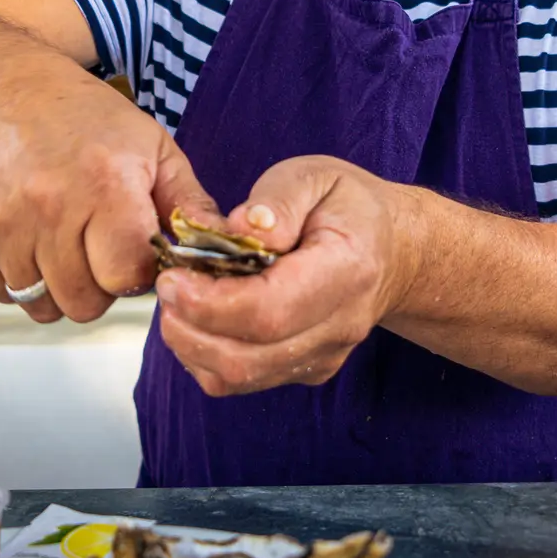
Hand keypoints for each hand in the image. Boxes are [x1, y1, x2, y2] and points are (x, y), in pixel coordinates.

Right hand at [0, 64, 218, 323]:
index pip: (128, 277)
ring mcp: (3, 222)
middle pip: (85, 302)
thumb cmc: (83, 117)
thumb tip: (223, 253)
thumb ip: (190, 204)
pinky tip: (31, 241)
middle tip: (96, 246)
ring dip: (60, 285)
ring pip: (43, 305)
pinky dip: (20, 280)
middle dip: (99, 284)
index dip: (136, 270)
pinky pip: (3, 293)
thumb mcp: (152, 146)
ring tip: (64, 242)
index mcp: (105, 184)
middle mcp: (50, 206)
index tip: (132, 247)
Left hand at [155, 156, 420, 396]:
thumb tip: (240, 228)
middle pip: (248, 358)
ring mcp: (322, 356)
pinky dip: (205, 355)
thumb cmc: (347, 208)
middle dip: (189, 329)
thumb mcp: (315, 177)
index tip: (172, 278)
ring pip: (239, 378)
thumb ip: (278, 199)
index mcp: (346, 272)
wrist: (391, 251)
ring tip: (178, 300)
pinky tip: (199, 318)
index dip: (211, 304)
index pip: (271, 311)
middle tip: (165, 287)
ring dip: (191, 344)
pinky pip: (241, 380)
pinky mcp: (303, 371)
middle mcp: (338, 326)